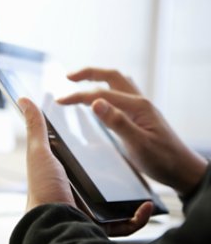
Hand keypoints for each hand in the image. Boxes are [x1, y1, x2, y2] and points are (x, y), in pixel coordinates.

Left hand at [18, 97, 151, 235]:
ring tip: (145, 180)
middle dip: (120, 173)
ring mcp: (93, 209)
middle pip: (104, 180)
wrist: (52, 222)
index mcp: (66, 174)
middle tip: (134, 157)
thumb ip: (35, 126)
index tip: (112, 135)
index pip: (85, 159)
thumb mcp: (39, 151)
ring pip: (119, 201)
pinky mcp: (104, 225)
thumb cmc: (43, 187)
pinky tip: (146, 205)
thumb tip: (24, 100)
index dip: (97, 148)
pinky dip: (139, 216)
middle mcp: (79, 192)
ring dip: (134, 193)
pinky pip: (127, 223)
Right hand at [58, 68, 207, 195]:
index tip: (60, 101)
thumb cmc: (162, 160)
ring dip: (97, 78)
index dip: (78, 95)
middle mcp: (139, 101)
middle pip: (111, 76)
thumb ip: (117, 122)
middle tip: (68, 77)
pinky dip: (105, 89)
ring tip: (79, 81)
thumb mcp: (138, 143)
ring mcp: (140, 107)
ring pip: (117, 82)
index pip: (101, 93)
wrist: (182, 170)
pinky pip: (120, 93)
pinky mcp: (139, 115)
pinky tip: (99, 98)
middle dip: (88, 73)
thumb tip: (95, 102)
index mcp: (137, 106)